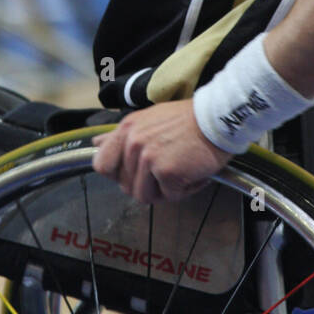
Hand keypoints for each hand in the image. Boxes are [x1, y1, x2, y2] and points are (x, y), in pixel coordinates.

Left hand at [92, 100, 232, 204]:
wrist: (217, 118)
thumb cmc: (187, 120)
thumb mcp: (147, 120)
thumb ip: (121, 135)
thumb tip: (96, 142)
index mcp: (126, 130)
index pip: (102, 165)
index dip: (118, 175)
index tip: (135, 172)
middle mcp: (133, 143)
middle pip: (126, 186)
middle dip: (148, 184)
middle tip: (168, 169)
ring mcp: (148, 158)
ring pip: (144, 196)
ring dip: (165, 190)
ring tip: (180, 171)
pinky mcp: (166, 172)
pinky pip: (170, 196)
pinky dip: (185, 189)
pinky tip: (194, 172)